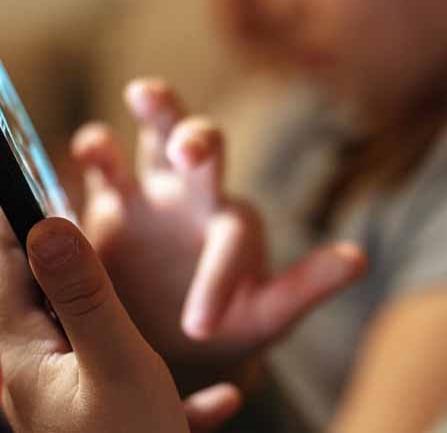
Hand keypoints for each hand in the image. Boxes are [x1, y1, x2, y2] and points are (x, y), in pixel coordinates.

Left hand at [0, 162, 240, 432]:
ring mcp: (72, 402)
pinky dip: (174, 386)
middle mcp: (42, 372)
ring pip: (84, 332)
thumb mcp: (114, 369)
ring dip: (94, 292)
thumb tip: (46, 224)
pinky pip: (135, 388)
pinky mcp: (109, 428)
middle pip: (36, 286)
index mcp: (31, 353)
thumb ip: (83, 296)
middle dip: (41, 234)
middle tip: (42, 183)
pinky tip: (219, 396)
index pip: (0, 258)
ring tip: (101, 258)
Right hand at [75, 78, 365, 386]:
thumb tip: (361, 258)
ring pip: (150, 138)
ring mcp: (149, 190)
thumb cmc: (224, 321)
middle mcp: (193, 195)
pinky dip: (94, 152)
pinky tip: (86, 151)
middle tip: (193, 151)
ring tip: (127, 117)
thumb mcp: (265, 315)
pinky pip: (100, 164)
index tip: (198, 327)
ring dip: (146, 119)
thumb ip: (307, 286)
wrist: (167, 329)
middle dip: (195, 139)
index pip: (230, 236)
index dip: (216, 277)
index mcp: (230, 223)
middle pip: (199, 143)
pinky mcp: (107, 199)